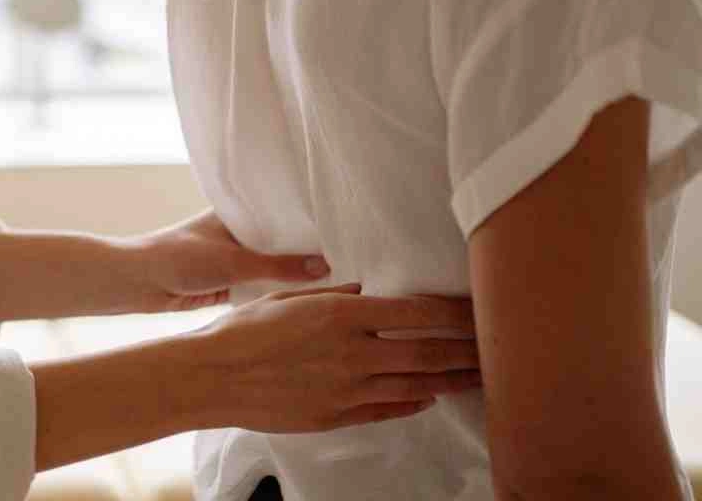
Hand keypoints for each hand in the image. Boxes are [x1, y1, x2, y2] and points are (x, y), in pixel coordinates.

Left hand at [125, 210, 331, 311]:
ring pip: (273, 266)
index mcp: (238, 212)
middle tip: (351, 260)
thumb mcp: (234, 260)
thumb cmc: (179, 257)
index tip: (344, 230)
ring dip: (293, 275)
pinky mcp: (229, 283)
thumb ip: (279, 266)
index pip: (283, 212)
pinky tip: (306, 300)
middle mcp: (238, 232)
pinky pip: (261, 286)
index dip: (310, 222)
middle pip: (282, 242)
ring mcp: (233, 258)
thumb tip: (325, 268)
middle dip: (307, 252)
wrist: (138, 283)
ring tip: (338, 280)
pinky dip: (277, 292)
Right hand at [185, 284, 481, 431]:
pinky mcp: (337, 416)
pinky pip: (388, 409)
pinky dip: (414, 403)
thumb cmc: (242, 332)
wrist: (211, 378)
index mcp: (342, 315)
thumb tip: (366, 291)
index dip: (457, 314)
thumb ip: (333, 294)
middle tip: (496, 347)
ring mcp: (348, 389)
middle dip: (466, 350)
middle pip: (428, 352)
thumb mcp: (288, 298)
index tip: (480, 311)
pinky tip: (429, 397)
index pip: (419, 314)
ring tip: (477, 376)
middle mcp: (353, 353)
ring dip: (451, 380)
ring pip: (417, 385)